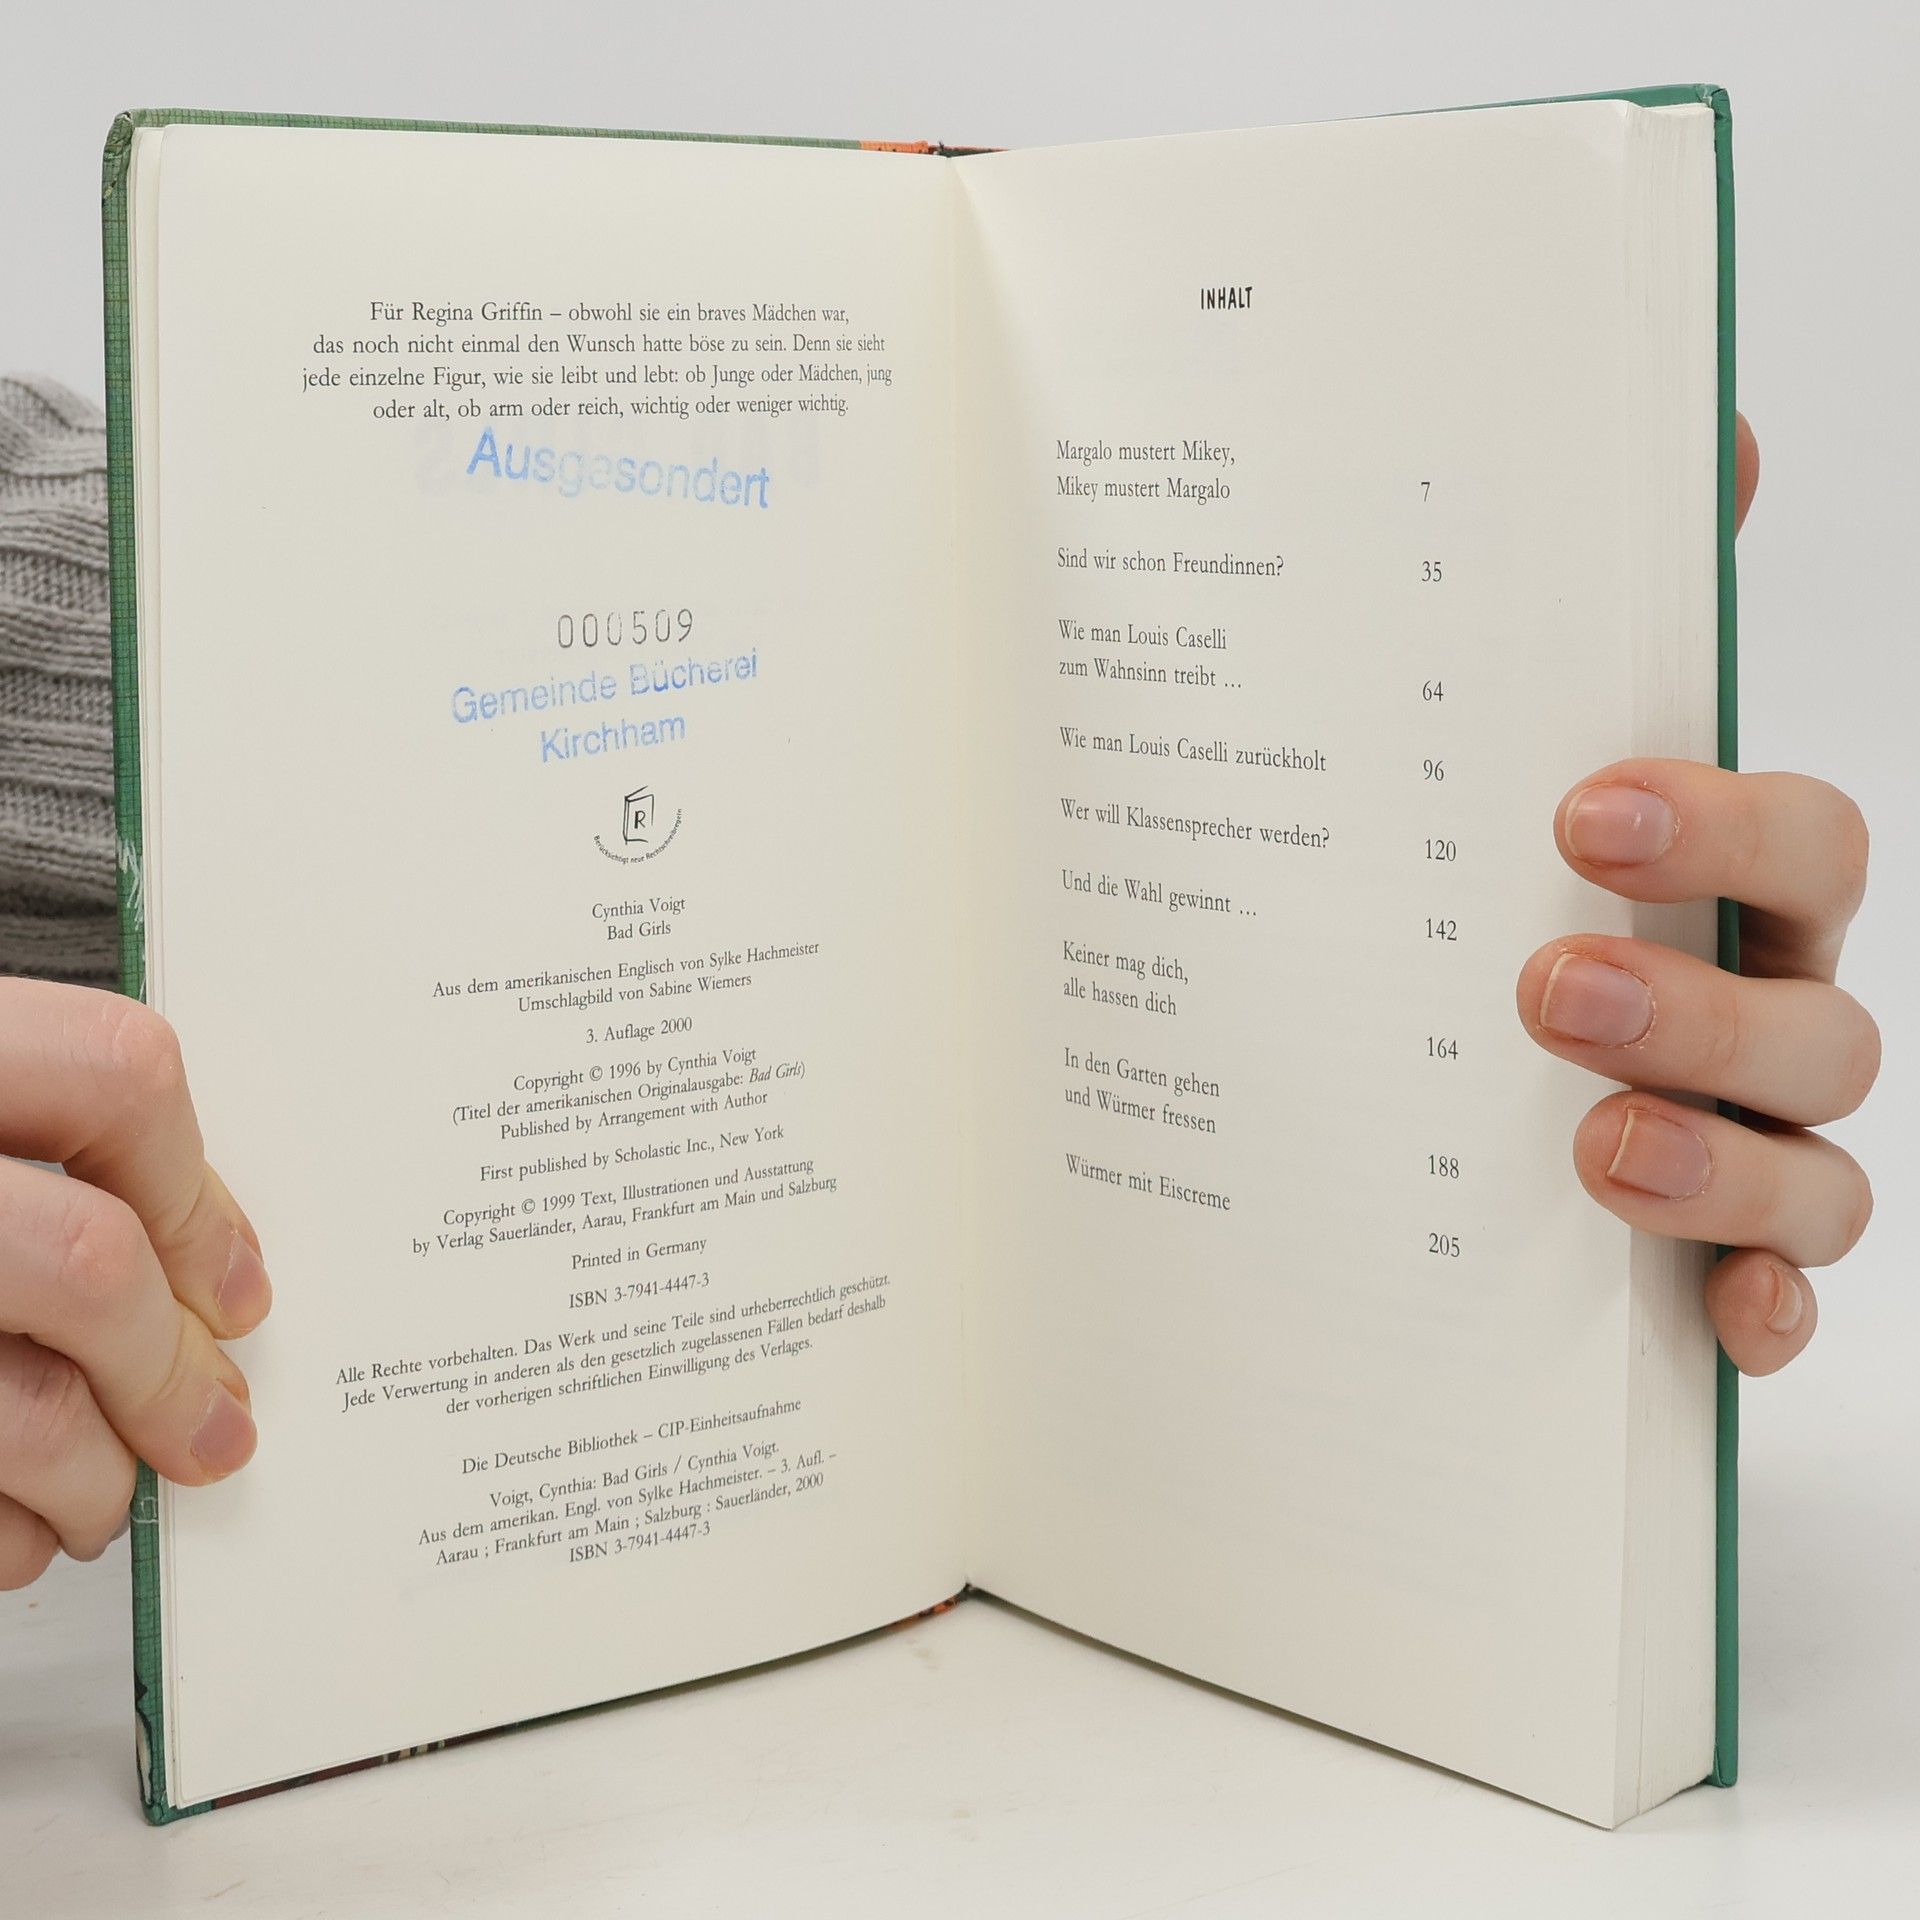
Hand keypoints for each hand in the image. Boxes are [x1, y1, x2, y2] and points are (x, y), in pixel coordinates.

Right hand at [0, 980, 268, 1588]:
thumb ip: (29, 1156)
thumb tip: (203, 1267)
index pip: (113, 1072)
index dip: (195, 1188)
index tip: (231, 1280)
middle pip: (85, 1261)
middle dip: (166, 1368)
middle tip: (207, 1424)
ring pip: (26, 1408)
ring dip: (92, 1476)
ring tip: (100, 1494)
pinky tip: (5, 1531)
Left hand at [1518, 415, 1876, 1374]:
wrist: (1376, 1070)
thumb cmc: (1456, 888)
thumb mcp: (1471, 755)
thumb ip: (1580, 612)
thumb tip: (1700, 425)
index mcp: (1715, 886)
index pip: (1801, 837)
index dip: (1724, 822)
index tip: (1580, 812)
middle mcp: (1755, 1007)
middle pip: (1820, 1012)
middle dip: (1702, 1003)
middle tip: (1545, 989)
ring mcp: (1739, 1142)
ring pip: (1819, 1163)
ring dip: (1724, 1161)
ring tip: (1592, 1148)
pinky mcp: (1697, 1255)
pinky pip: (1776, 1296)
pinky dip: (1760, 1306)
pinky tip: (1711, 1317)